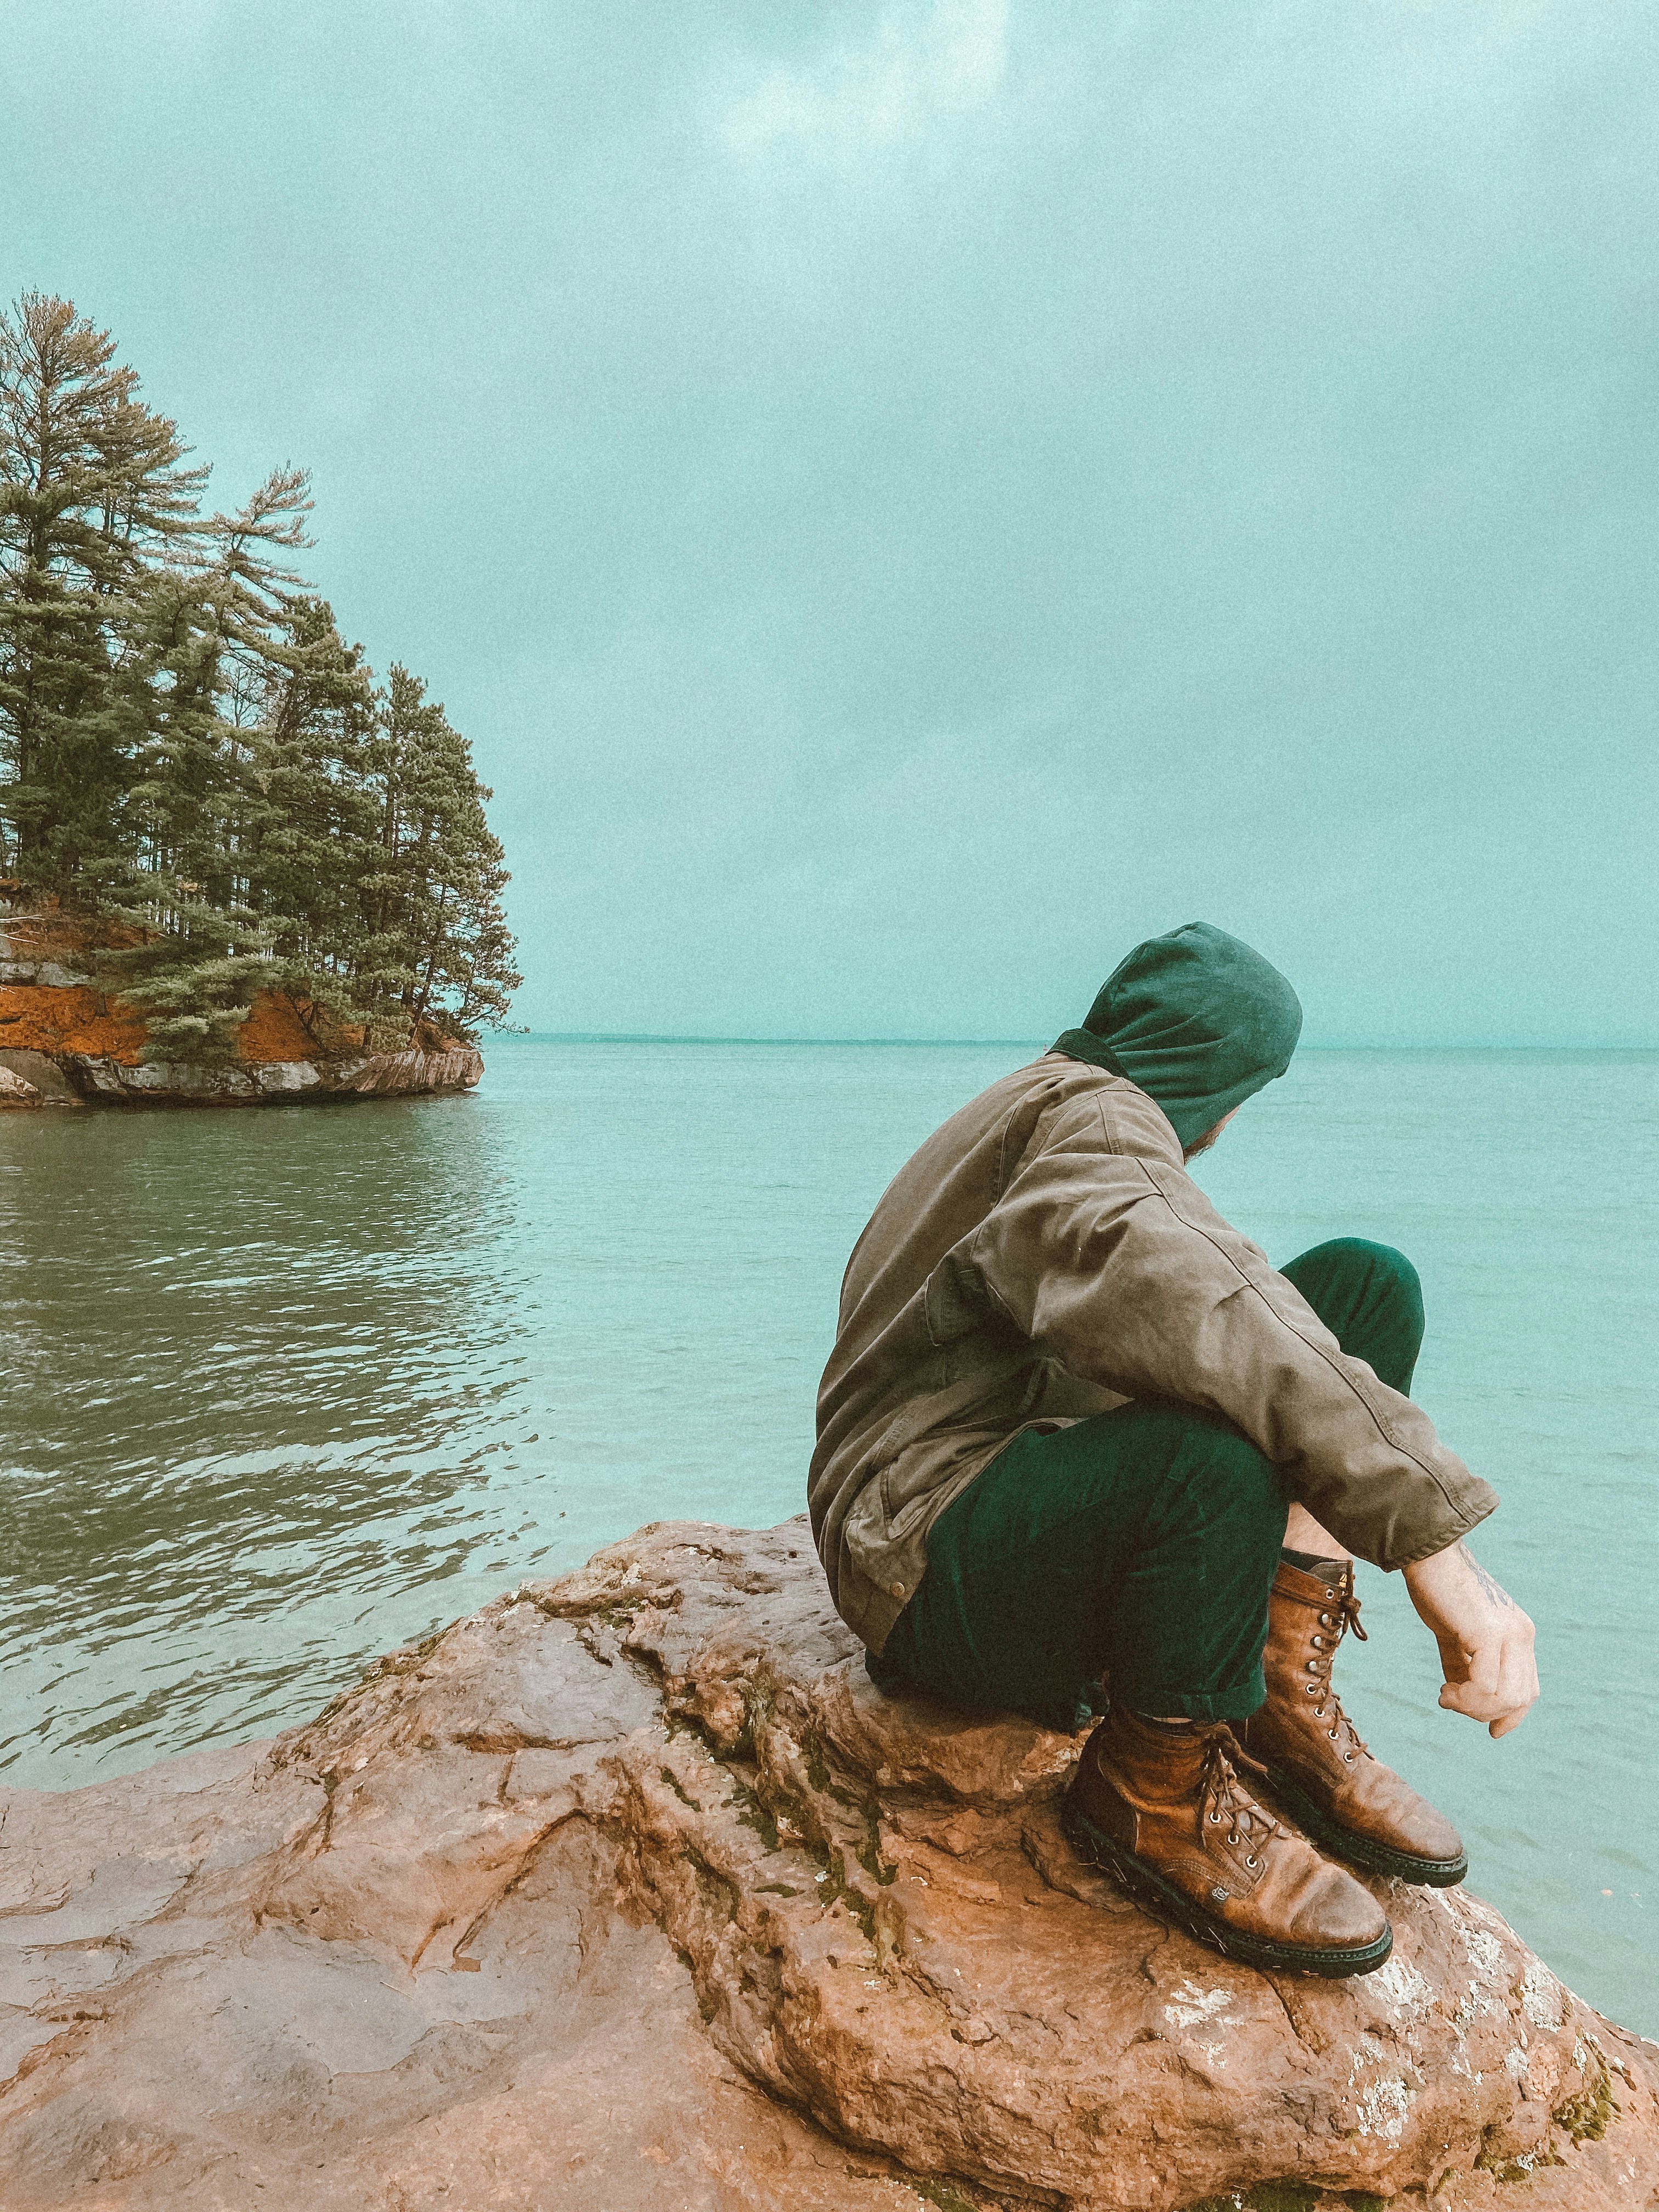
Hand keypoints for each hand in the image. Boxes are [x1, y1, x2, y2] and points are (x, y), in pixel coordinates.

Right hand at [1401, 1541, 1537, 1738]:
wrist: (1427, 1556)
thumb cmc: (1437, 1590)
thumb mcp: (1455, 1635)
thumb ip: (1463, 1664)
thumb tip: (1459, 1698)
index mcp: (1519, 1634)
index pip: (1528, 1689)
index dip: (1512, 1715)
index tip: (1493, 1733)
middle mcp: (1522, 1635)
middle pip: (1520, 1698)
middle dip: (1485, 1713)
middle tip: (1452, 1703)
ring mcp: (1508, 1634)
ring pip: (1506, 1697)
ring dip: (1474, 1708)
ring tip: (1447, 1697)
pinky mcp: (1488, 1633)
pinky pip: (1485, 1686)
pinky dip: (1465, 1698)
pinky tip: (1445, 1691)